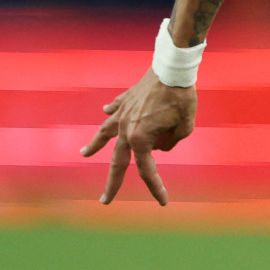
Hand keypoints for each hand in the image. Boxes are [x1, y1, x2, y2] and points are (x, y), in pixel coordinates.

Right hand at [80, 67, 196, 204]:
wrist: (173, 68)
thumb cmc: (181, 97)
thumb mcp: (185, 126)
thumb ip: (172, 142)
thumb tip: (160, 143)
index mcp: (140, 138)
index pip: (147, 170)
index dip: (156, 187)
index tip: (163, 202)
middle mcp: (126, 128)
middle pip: (118, 162)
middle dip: (113, 184)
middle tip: (105, 200)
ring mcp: (123, 112)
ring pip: (105, 132)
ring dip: (95, 144)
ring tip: (84, 153)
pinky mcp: (127, 98)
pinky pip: (115, 108)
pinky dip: (110, 111)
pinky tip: (106, 111)